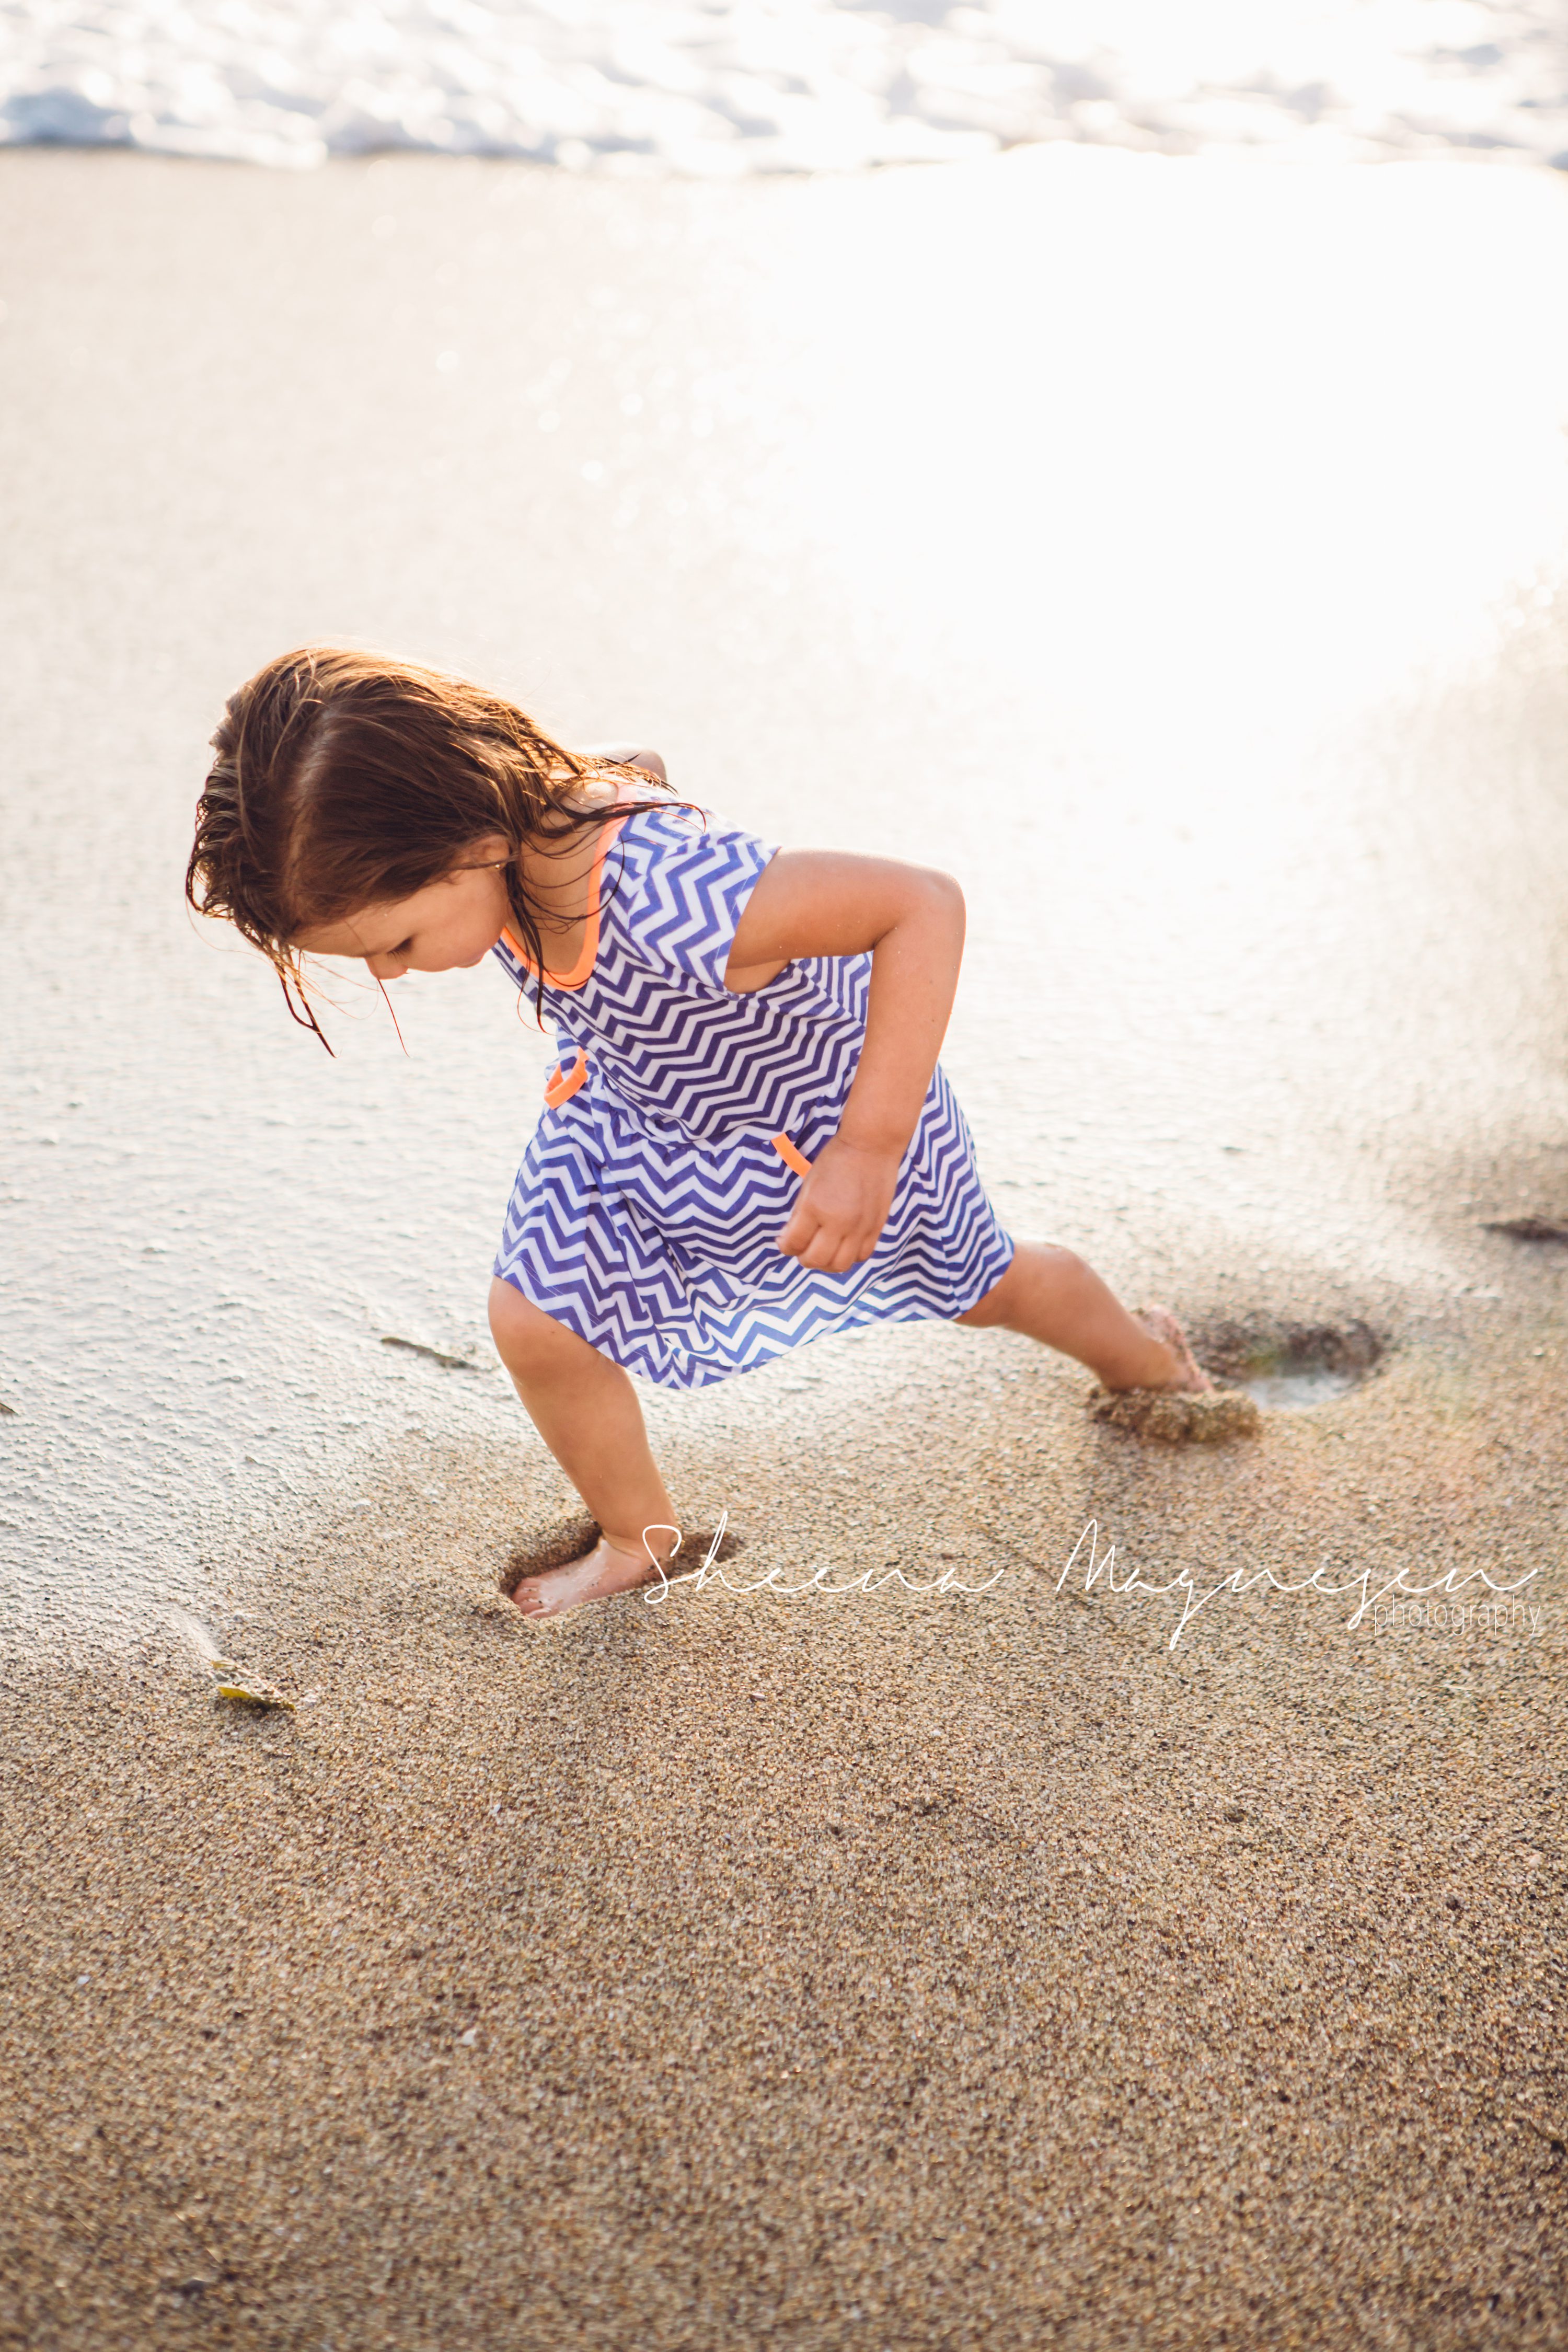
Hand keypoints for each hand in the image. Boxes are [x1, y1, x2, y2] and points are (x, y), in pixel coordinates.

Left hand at [776, 1136, 899, 1271]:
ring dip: (826, 1264)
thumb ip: (800, 1214)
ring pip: (840, 1265)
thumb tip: (791, 1238)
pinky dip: (849, 1256)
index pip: (794, 1243)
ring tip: (822, 1252)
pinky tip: (843, 1246)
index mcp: (815, 1207)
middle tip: (802, 1248)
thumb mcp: (809, 1184)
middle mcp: (838, 1222)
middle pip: (816, 1260)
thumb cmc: (836, 1160)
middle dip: (803, 1258)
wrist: (871, 1146)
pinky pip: (861, 1255)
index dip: (785, 1246)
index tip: (784, 1241)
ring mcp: (859, 1227)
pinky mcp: (876, 1227)